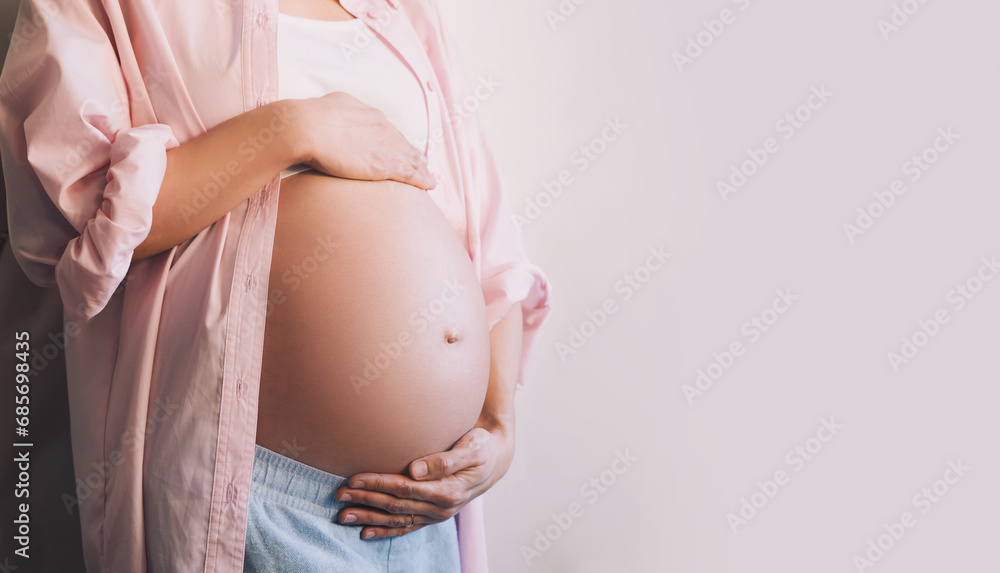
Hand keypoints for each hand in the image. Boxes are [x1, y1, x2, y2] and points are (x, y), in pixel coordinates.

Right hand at [289, 92, 436, 188]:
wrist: (306, 126)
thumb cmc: (311, 117)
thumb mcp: (333, 105)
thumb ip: (344, 112)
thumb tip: (342, 115)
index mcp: (370, 115)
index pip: (390, 131)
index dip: (399, 142)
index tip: (405, 148)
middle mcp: (382, 128)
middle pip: (404, 145)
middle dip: (415, 156)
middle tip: (425, 166)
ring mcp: (384, 147)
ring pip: (410, 160)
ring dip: (422, 170)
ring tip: (430, 178)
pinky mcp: (382, 165)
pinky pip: (408, 174)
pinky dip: (421, 180)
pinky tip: (429, 185)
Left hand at [333, 423, 514, 539]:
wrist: (496, 460)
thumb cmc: (482, 447)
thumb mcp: (471, 447)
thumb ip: (445, 460)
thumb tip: (416, 469)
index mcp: (449, 491)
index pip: (406, 489)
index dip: (379, 484)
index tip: (355, 478)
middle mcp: (441, 508)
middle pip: (396, 506)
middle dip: (366, 500)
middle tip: (338, 495)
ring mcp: (436, 514)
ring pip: (397, 519)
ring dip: (368, 517)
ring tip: (343, 515)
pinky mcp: (432, 515)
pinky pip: (406, 527)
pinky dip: (385, 530)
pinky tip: (365, 531)